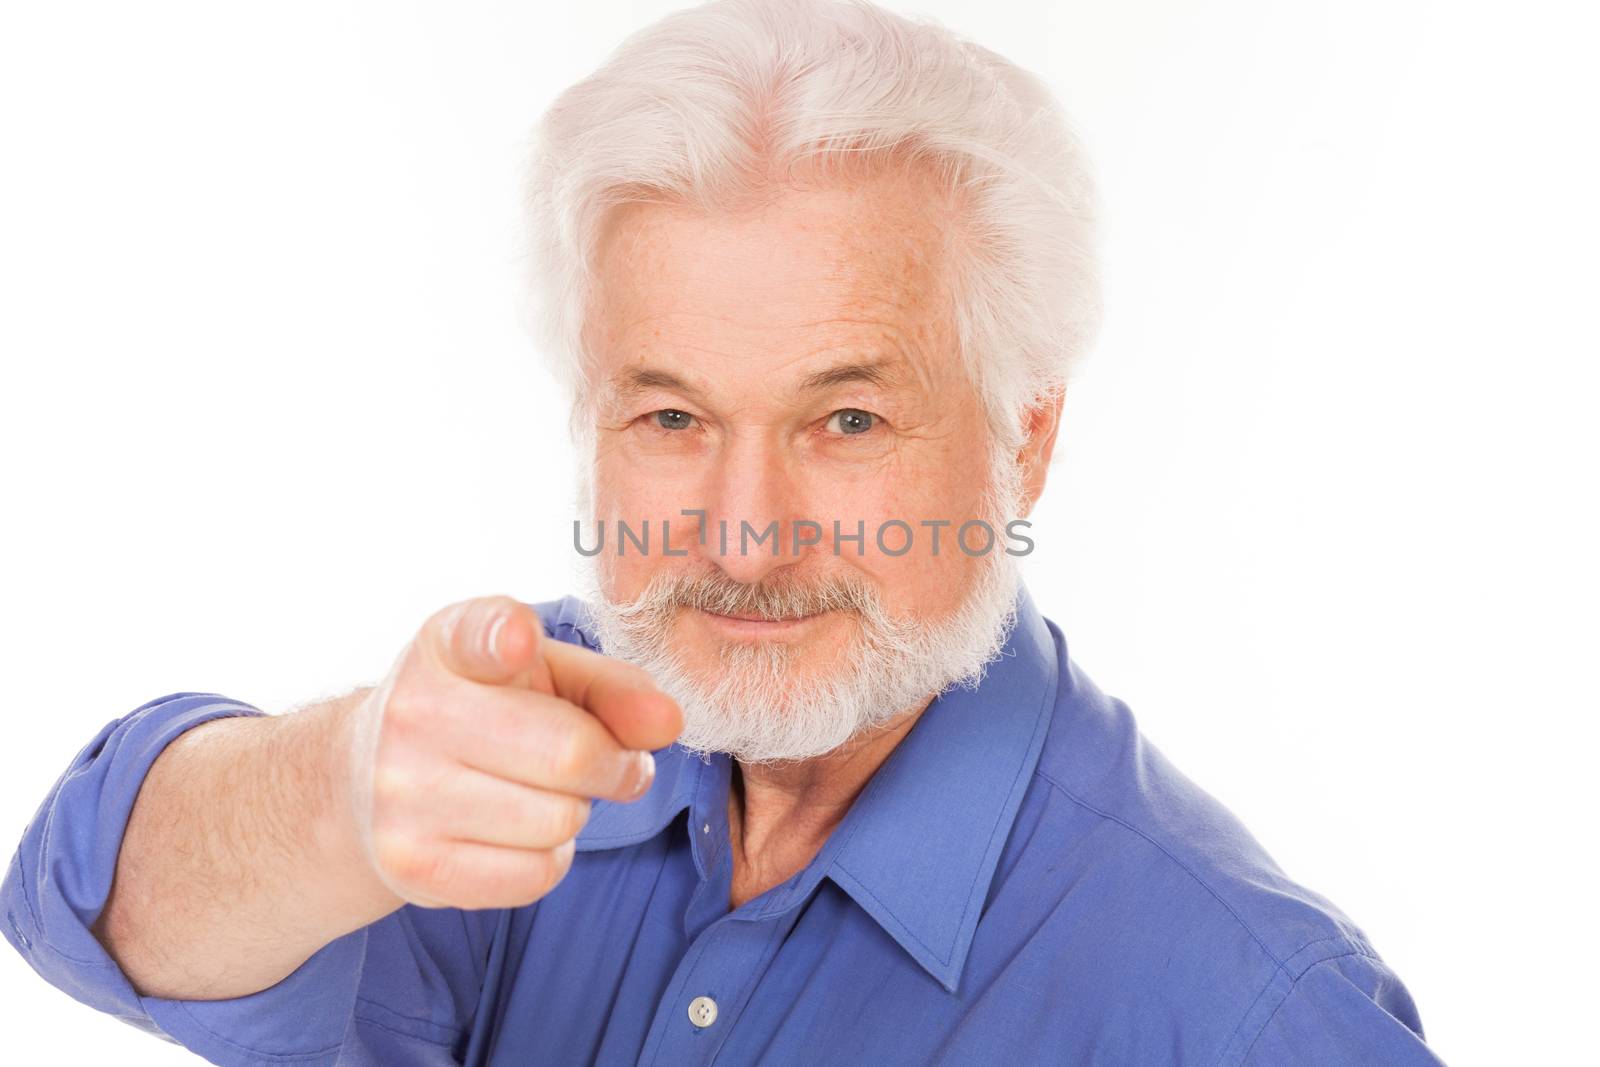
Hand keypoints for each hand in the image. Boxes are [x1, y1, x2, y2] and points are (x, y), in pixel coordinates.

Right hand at [342, 596, 682, 909]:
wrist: (364, 782)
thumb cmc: (484, 712)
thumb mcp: (543, 675)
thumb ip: (613, 687)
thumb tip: (668, 724)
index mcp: (448, 646)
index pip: (477, 635)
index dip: (506, 637)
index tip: (518, 640)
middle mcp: (413, 713)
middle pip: (568, 753)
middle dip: (612, 764)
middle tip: (608, 762)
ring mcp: (403, 795)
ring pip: (560, 820)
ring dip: (576, 811)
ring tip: (540, 791)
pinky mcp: (413, 866)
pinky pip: (537, 875)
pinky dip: (550, 857)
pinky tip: (517, 831)